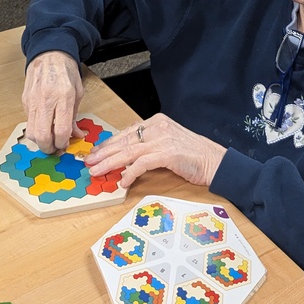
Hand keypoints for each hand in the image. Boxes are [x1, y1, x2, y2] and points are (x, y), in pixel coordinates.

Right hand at [21, 51, 84, 152]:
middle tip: (54, 148)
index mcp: (64, 96)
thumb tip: (77, 134)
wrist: (50, 54)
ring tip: (48, 139)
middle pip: (42, 135)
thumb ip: (75, 116)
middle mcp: (46, 99)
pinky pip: (28, 122)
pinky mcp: (25, 100)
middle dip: (48, 148)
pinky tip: (43, 124)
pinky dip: (35, 128)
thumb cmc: (66, 71)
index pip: (61, 130)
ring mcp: (33, 100)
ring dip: (40, 141)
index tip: (65, 145)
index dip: (63, 143)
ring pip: (31, 132)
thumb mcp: (78, 92)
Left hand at [85, 112, 226, 188]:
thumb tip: (126, 155)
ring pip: (128, 152)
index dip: (109, 143)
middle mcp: (157, 128)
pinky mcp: (167, 154)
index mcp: (156, 122)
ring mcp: (162, 140)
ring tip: (96, 171)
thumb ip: (149, 144)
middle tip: (88, 162)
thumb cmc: (193, 155)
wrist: (215, 161)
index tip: (96, 152)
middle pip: (124, 141)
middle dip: (103, 152)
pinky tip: (123, 181)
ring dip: (110, 163)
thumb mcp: (168, 143)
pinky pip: (142, 164)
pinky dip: (130, 173)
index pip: (126, 132)